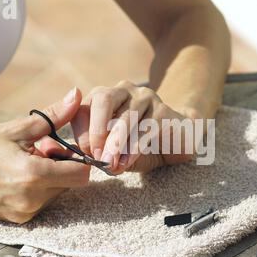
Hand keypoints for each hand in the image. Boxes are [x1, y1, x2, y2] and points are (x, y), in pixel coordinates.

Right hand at [0, 88, 89, 222]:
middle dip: (63, 165)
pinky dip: (40, 188)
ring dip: (51, 176)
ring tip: (28, 161)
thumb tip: (76, 95)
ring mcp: (25, 212)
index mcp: (34, 176)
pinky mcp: (19, 219)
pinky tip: (20, 175)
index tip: (66, 147)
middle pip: (71, 183)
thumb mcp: (16, 128)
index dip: (80, 159)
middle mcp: (33, 200)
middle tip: (42, 150)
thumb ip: (53, 115)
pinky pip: (43, 202)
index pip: (82, 174)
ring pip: (58, 193)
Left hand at [70, 81, 194, 173]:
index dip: (81, 129)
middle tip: (96, 155)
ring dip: (116, 143)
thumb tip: (87, 159)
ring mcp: (146, 97)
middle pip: (104, 99)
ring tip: (110, 165)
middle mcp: (124, 91)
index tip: (84, 152)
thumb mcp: (113, 149)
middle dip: (97, 129)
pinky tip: (126, 162)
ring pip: (126, 115)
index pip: (84, 106)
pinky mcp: (163, 110)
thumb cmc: (138, 146)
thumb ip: (99, 150)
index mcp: (105, 97)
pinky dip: (133, 148)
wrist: (175, 143)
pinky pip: (146, 128)